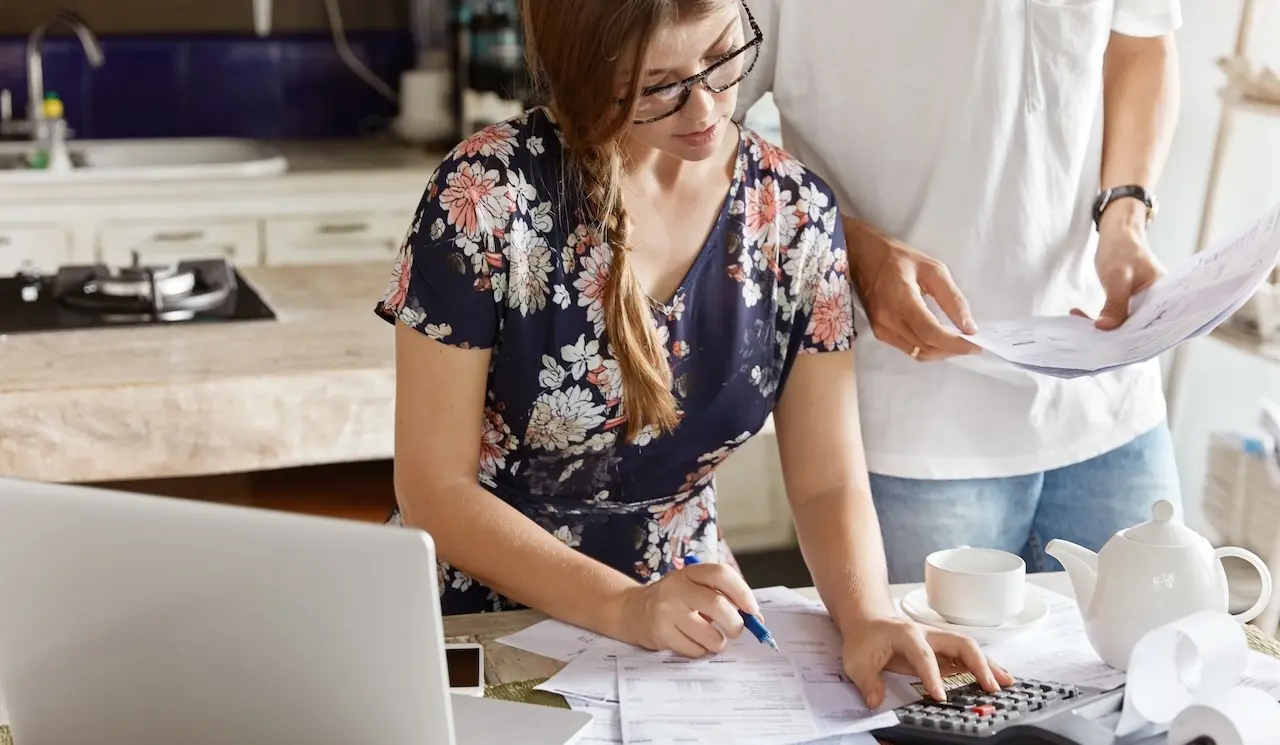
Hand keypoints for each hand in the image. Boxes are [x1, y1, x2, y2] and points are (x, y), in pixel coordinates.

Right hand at [616, 561, 759, 657]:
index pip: (721, 574)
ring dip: (718, 642)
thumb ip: (721, 596)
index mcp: (689, 572)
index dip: (742, 593)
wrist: (632, 610)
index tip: (752, 611)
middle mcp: (676, 587)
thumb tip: (755, 618)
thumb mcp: (693, 587)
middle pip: (717, 605)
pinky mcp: (660, 633)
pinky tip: (694, 643)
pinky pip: (693, 649)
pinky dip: (701, 651)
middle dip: (735, 623)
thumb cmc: (674, 600)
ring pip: (708, 633)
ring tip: (714, 640)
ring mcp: (666, 610)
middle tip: (736, 630)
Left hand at [839, 615, 1015, 708]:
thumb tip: (876, 701)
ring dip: (989, 665)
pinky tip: (997, 680)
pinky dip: (984, 667)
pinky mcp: (943, 649)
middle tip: (990, 687)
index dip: (933, 676)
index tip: (940, 697)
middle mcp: (928, 634)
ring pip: (969, 648)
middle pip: (960, 643)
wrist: (868, 622)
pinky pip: (967, 656)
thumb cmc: (865, 639)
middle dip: (978, 664)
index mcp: (907, 635)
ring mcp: (938, 640)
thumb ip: (867, 682)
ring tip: (1006, 683)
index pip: (924, 656)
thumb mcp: (856, 661)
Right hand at [844, 216, 979, 360]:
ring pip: (918, 352)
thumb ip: (952, 298)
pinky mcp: (879, 332)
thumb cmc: (898, 258)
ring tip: (956, 341)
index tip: (976, 346)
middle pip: (926, 347)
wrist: (861, 256)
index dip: (954, 344)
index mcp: (902, 299)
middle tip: (971, 343)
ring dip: (940, 351)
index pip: (930, 332)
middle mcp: (888, 319)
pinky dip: (927, 347)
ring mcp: (881, 328)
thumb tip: (968, 326)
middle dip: (952, 349)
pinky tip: (937, 338)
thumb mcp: (933, 269)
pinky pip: (908, 348)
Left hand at [1073, 204, 1165, 329]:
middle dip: (1116, 338)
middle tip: (1090, 341)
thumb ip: (1115, 303)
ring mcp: (1142, 306)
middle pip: (1139, 330)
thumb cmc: (1123, 249)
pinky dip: (1099, 319)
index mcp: (1165, 298)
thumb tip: (1105, 328)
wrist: (1118, 234)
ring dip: (1103, 329)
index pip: (1155, 326)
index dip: (1137, 341)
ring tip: (1080, 327)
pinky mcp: (1129, 305)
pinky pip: (1115, 319)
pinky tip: (1078, 316)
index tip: (1114, 348)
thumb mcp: (1118, 276)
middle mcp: (1157, 305)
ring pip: (1125, 326)